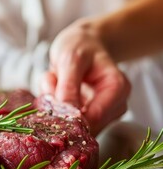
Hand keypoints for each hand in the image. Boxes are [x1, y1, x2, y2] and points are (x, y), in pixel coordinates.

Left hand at [42, 19, 130, 134]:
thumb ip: (69, 86)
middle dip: (59, 106)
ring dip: (53, 103)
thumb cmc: (80, 47)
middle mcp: (114, 105)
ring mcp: (100, 114)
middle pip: (81, 125)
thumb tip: (68, 114)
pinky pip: (62, 119)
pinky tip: (56, 85)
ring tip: (56, 78)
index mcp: (118, 89)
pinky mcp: (85, 117)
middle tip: (54, 79)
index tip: (52, 99)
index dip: (69, 116)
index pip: (94, 118)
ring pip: (69, 124)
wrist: (80, 43)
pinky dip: (51, 104)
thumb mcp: (71, 60)